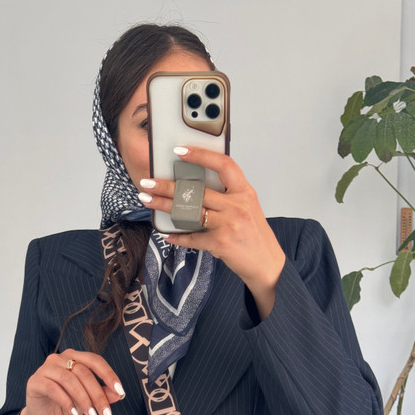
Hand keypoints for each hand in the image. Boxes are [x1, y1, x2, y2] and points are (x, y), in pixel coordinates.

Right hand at [20, 350, 124, 414]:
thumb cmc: (68, 404)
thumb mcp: (89, 400)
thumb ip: (103, 394)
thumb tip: (119, 394)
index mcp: (75, 357)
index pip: (95, 360)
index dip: (109, 374)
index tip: (120, 391)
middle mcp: (59, 358)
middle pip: (83, 372)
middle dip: (98, 394)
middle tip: (106, 413)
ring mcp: (45, 368)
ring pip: (69, 380)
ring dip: (83, 399)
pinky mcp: (35, 381)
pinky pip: (53, 388)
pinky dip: (66, 401)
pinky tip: (74, 413)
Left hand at [138, 146, 285, 317]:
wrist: (267, 264)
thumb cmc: (255, 236)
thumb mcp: (248, 208)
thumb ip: (228, 196)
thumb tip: (197, 187)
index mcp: (244, 192)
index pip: (223, 164)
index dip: (201, 155)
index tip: (180, 150)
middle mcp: (237, 205)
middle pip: (197, 191)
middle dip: (167, 186)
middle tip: (147, 182)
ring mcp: (228, 224)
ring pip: (189, 211)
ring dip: (164, 206)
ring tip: (147, 200)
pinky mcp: (220, 243)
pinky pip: (192, 237)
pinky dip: (178, 237)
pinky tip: (166, 233)